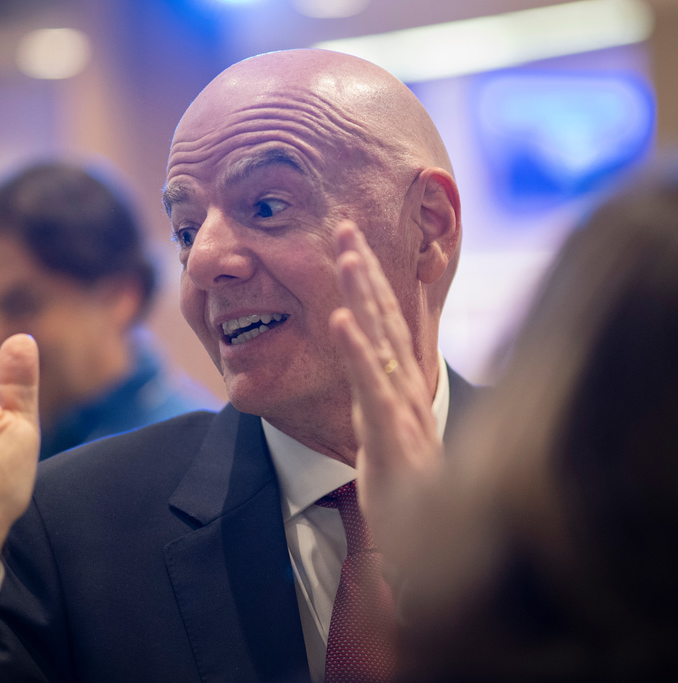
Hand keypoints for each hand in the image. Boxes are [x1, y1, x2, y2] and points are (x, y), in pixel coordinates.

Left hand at [329, 221, 441, 549]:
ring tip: (344, 252)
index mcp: (399, 384)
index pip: (386, 321)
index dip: (370, 278)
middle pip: (384, 317)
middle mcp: (404, 387)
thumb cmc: (406, 486)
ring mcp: (399, 407)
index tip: (352, 237)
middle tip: (343, 224)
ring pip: (379, 341)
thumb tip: (365, 365)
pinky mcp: (389, 433)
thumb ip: (376, 394)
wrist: (426, 543)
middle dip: (363, 268)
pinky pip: (371, 387)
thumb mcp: (386, 429)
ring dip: (363, 293)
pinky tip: (341, 318)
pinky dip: (356, 350)